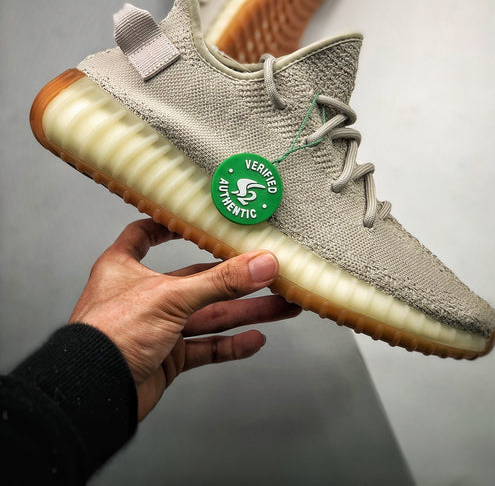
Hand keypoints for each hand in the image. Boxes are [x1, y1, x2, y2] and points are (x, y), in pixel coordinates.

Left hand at [69, 219, 300, 419]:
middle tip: (269, 273)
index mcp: (126, 267)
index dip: (169, 226)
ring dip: (244, 312)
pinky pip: (204, 347)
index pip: (144, 235)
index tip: (197, 220)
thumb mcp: (171, 297)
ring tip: (281, 306)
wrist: (93, 394)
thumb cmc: (110, 336)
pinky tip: (254, 340)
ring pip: (208, 315)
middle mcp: (142, 294)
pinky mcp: (166, 358)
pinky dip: (230, 344)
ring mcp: (156, 327)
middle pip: (196, 280)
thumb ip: (220, 282)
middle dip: (236, 279)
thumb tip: (261, 264)